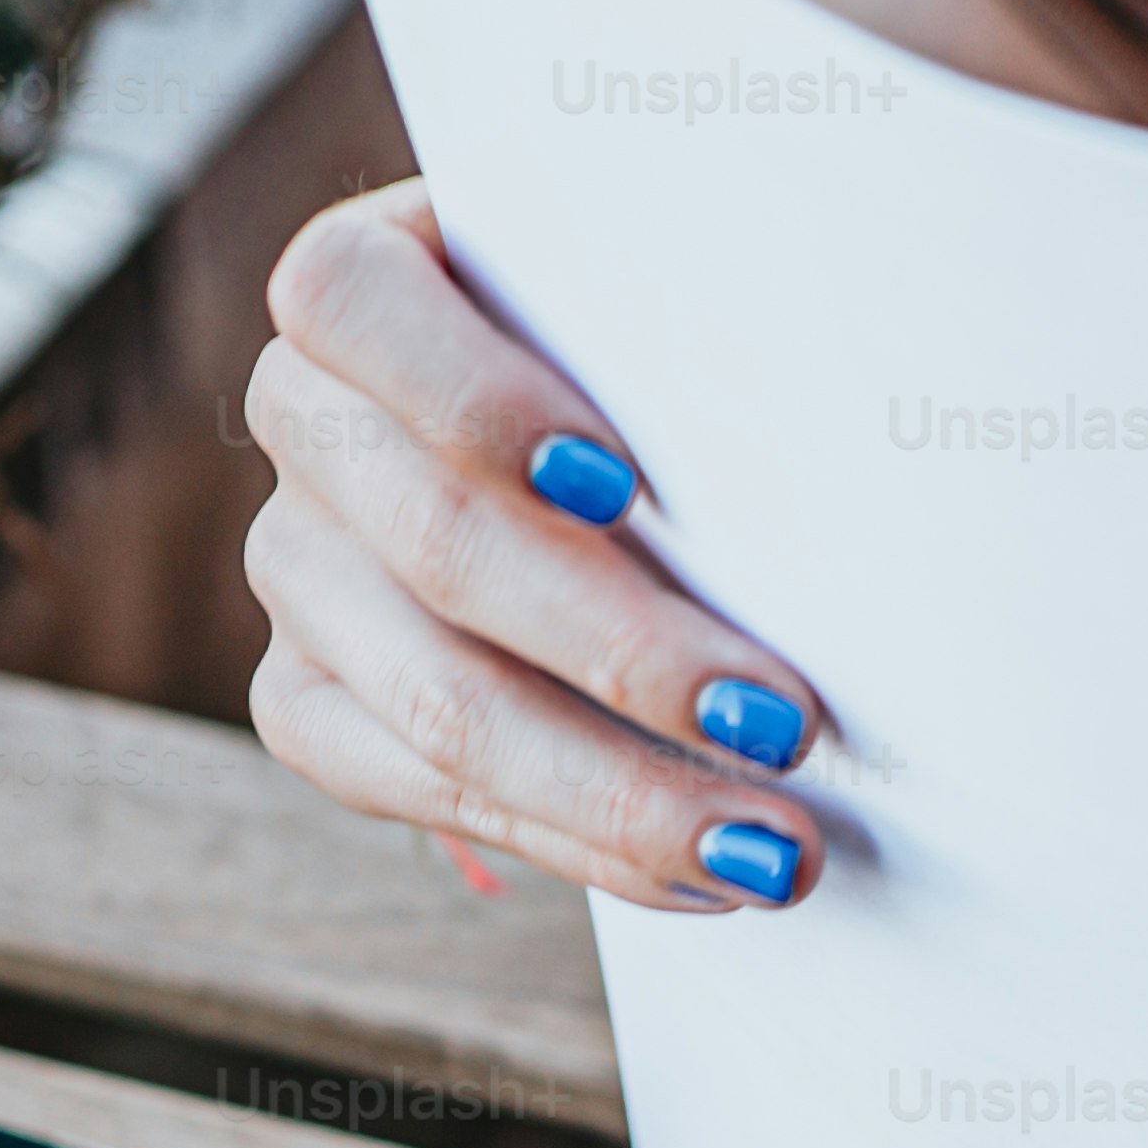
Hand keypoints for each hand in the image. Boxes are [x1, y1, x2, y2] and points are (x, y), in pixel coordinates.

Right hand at [240, 180, 825, 912]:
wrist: (629, 417)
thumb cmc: (669, 329)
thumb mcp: (678, 274)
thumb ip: (704, 305)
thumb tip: (850, 415)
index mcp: (360, 277)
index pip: (352, 305)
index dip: (477, 399)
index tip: (623, 485)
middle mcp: (306, 419)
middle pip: (436, 545)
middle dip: (623, 652)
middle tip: (785, 725)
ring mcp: (297, 565)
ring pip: (434, 704)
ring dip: (619, 791)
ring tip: (772, 849)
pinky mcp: (311, 693)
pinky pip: (415, 793)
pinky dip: (574, 843)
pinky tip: (697, 873)